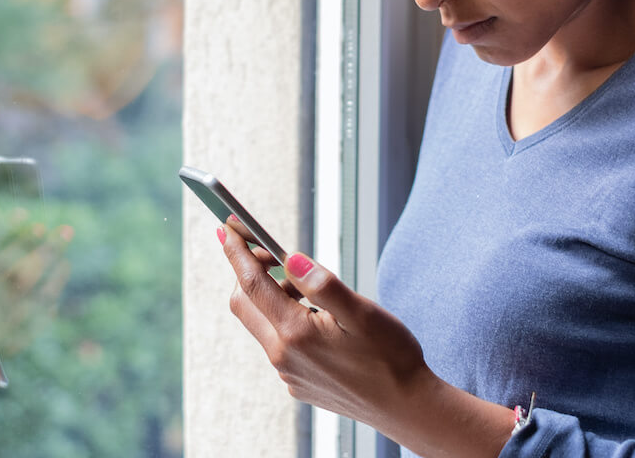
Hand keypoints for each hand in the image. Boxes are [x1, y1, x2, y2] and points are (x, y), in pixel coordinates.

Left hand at [219, 217, 430, 422]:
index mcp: (296, 333)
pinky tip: (316, 319)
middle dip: (247, 271)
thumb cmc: (391, 357)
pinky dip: (285, 322)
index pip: (252, 283)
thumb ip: (322, 284)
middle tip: (267, 251)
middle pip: (244, 304)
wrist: (406, 406)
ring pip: (262, 324)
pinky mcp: (298, 383)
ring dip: (271, 298)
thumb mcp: (362, 312)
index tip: (228, 227)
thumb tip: (289, 259)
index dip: (237, 251)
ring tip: (304, 287)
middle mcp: (283, 356)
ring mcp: (289, 373)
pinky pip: (279, 345)